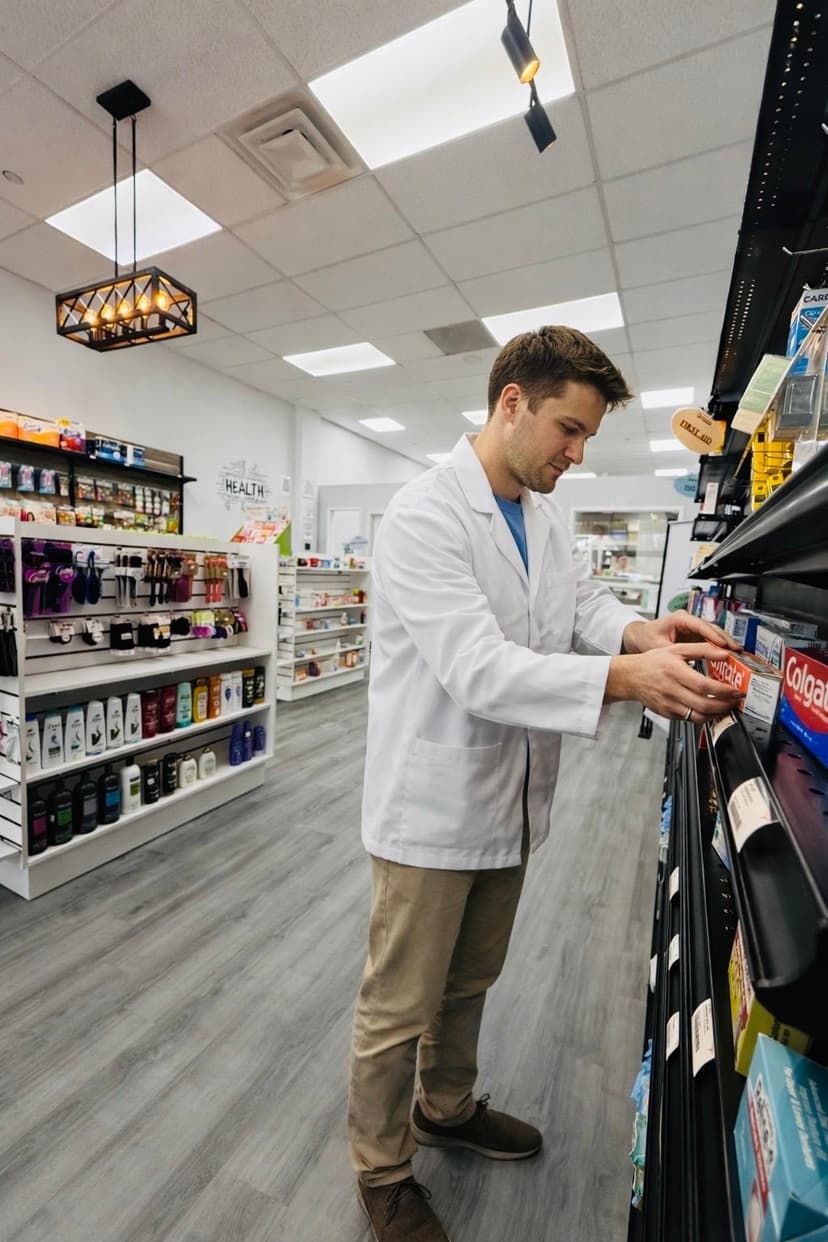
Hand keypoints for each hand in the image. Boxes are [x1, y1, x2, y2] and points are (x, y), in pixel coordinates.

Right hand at [606, 643, 743, 720]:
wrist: (630, 677)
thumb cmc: (653, 662)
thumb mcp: (676, 649)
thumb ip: (702, 650)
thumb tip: (724, 652)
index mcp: (675, 672)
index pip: (703, 686)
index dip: (723, 691)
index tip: (736, 690)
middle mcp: (672, 690)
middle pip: (704, 705)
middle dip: (725, 705)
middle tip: (736, 700)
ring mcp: (669, 705)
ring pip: (699, 716)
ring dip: (717, 714)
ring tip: (727, 706)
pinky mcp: (668, 714)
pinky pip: (690, 719)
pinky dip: (704, 717)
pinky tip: (711, 709)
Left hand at [622, 610, 740, 654]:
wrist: (639, 637)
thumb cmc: (646, 637)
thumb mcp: (658, 647)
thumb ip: (673, 654)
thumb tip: (687, 665)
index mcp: (680, 618)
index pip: (701, 625)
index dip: (714, 636)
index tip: (724, 646)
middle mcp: (689, 621)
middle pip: (712, 628)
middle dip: (726, 640)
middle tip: (737, 652)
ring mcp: (693, 628)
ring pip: (714, 634)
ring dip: (725, 644)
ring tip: (737, 655)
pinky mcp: (694, 636)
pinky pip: (710, 641)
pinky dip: (719, 649)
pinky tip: (728, 658)